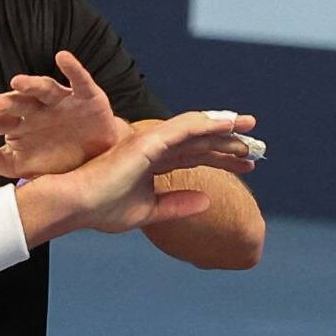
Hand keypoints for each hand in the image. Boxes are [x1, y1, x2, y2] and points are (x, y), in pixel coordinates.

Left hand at [0, 50, 129, 178]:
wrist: (97, 161)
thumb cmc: (55, 159)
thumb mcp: (19, 165)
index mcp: (20, 123)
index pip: (0, 121)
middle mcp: (38, 108)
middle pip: (18, 102)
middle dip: (5, 103)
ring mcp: (62, 101)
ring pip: (44, 88)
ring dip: (32, 84)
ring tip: (18, 81)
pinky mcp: (87, 96)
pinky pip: (79, 80)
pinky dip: (73, 68)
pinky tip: (63, 57)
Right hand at [48, 108, 259, 233]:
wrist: (77, 206)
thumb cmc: (102, 209)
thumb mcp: (149, 211)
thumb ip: (177, 205)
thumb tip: (207, 199)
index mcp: (154, 162)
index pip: (196, 156)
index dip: (223, 158)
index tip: (249, 165)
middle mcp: (154, 147)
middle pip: (201, 141)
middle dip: (230, 141)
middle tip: (258, 144)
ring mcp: (151, 142)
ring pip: (196, 130)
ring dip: (224, 128)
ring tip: (249, 128)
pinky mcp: (148, 141)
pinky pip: (184, 127)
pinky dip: (207, 123)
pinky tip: (227, 124)